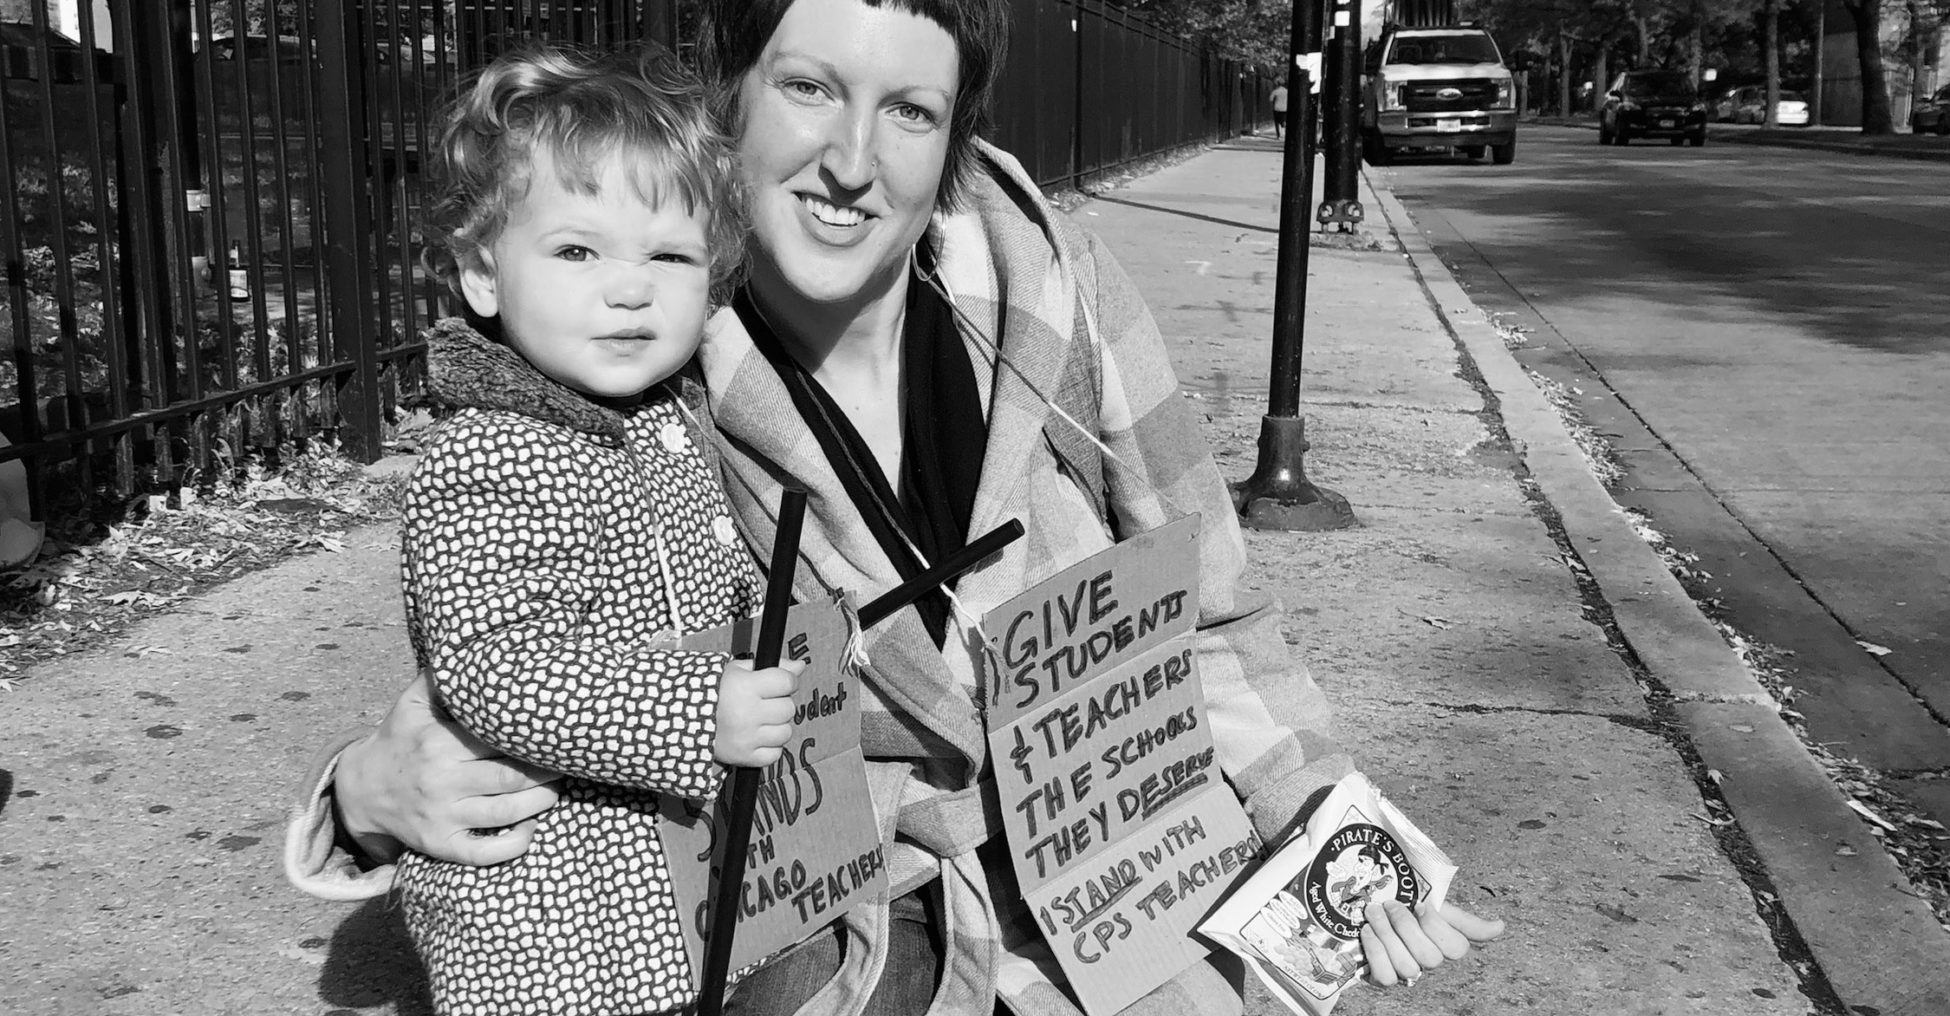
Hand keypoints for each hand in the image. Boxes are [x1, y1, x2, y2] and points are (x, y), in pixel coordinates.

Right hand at [333, 670, 562, 865]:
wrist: (361, 789)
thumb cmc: (401, 738)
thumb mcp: (413, 701)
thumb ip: (444, 675)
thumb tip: (478, 643)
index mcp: (439, 742)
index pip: (499, 739)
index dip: (533, 736)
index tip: (558, 729)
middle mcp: (441, 780)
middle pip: (512, 777)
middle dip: (548, 769)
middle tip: (569, 758)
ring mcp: (442, 817)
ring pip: (507, 813)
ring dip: (542, 801)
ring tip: (558, 786)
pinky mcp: (441, 846)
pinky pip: (484, 854)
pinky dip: (514, 844)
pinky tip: (530, 828)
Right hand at [714, 658, 804, 766]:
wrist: (679, 719)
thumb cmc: (710, 691)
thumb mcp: (736, 670)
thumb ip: (772, 667)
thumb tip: (801, 666)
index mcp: (745, 686)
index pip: (787, 682)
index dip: (785, 682)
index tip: (777, 684)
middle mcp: (748, 712)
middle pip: (788, 708)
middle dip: (779, 704)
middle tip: (763, 703)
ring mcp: (747, 737)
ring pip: (785, 732)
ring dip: (776, 726)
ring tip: (759, 721)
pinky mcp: (744, 757)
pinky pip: (775, 754)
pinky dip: (770, 747)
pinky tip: (756, 738)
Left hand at [1359, 899, 1504, 987]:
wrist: (1370, 896)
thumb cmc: (1405, 901)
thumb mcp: (1436, 904)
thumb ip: (1466, 921)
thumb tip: (1501, 927)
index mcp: (1443, 944)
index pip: (1456, 949)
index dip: (1436, 927)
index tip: (1420, 904)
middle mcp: (1427, 961)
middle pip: (1429, 958)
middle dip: (1406, 927)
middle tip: (1390, 904)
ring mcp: (1405, 971)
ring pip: (1406, 967)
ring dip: (1387, 935)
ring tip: (1373, 912)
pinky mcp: (1381, 976)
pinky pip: (1385, 977)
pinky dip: (1375, 952)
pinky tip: (1367, 931)